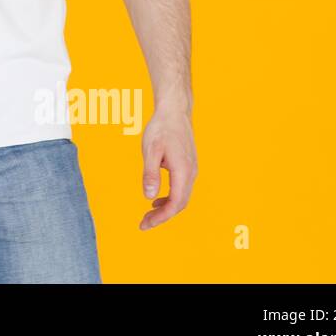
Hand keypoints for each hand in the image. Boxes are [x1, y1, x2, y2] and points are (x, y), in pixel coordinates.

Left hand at [139, 105, 196, 229]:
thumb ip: (150, 173)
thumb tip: (148, 196)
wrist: (175, 111)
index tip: (145, 224)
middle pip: (180, 204)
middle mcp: (191, 173)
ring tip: (148, 214)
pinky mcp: (188, 166)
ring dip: (166, 208)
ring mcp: (191, 170)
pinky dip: (169, 198)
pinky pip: (181, 188)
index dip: (160, 217)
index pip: (174, 204)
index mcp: (183, 171)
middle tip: (144, 223)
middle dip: (162, 216)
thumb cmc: (161, 128)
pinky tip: (156, 199)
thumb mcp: (150, 150)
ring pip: (181, 197)